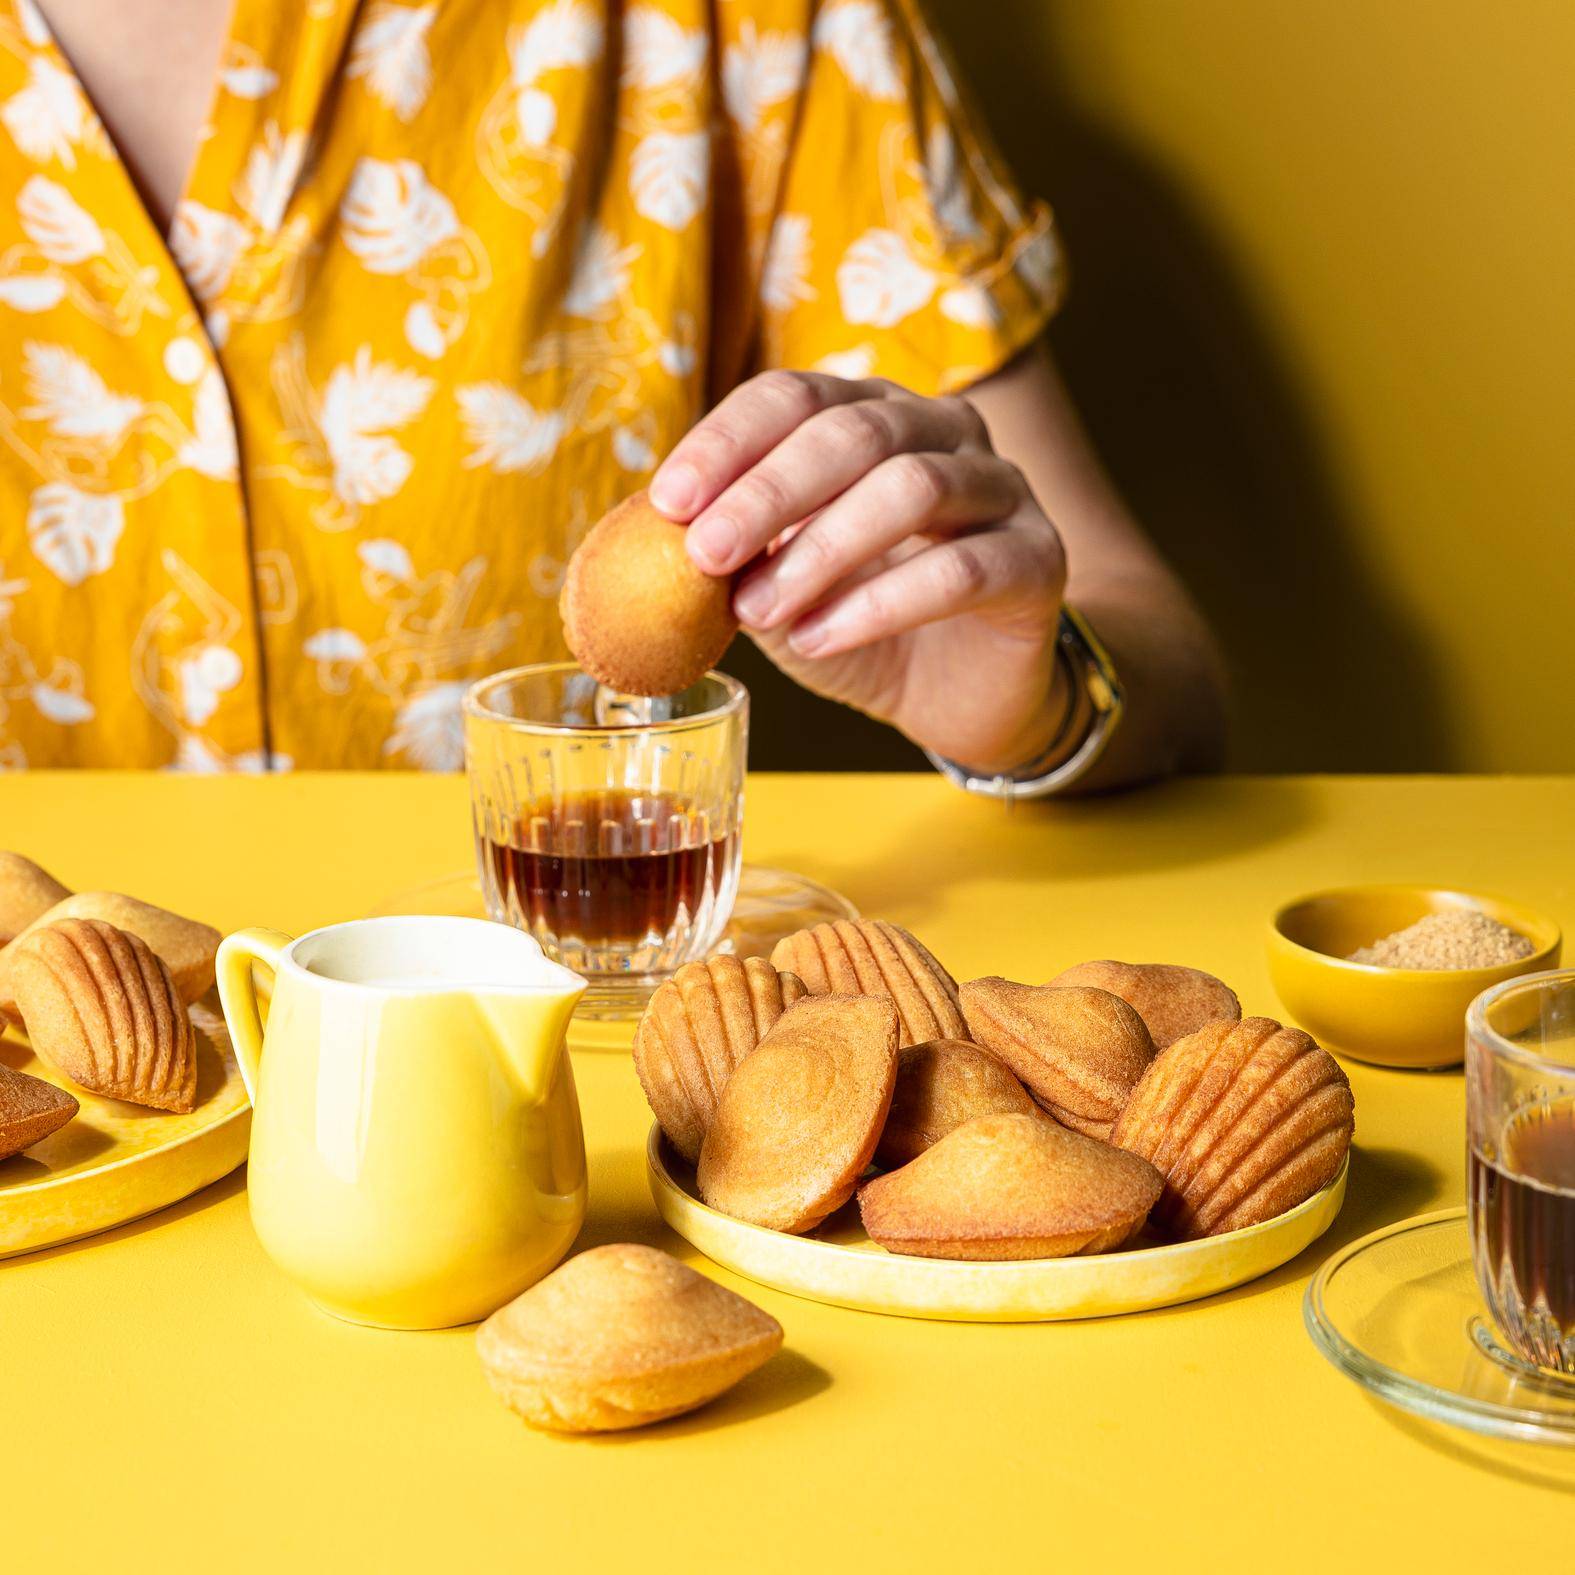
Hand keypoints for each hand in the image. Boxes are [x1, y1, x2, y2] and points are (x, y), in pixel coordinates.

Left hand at [649, 371, 1069, 772]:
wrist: (954, 695)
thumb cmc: (858, 624)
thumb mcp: (777, 584)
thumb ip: (736, 552)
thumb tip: (660, 532)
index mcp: (873, 416)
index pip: (796, 395)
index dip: (728, 440)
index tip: (670, 500)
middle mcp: (944, 432)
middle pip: (854, 432)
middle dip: (768, 493)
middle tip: (705, 554)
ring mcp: (1001, 490)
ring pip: (912, 488)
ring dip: (820, 552)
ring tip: (758, 612)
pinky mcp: (1038, 559)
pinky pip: (961, 570)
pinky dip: (878, 605)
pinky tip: (820, 639)